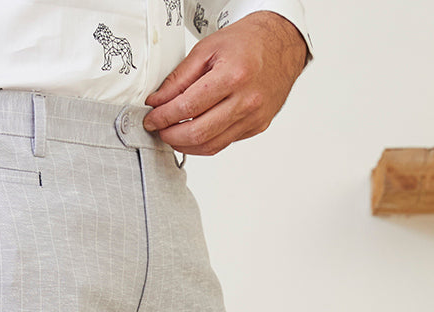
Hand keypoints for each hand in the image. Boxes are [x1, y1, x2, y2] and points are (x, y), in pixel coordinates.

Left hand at [143, 12, 307, 157]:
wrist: (281, 44)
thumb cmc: (247, 42)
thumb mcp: (208, 48)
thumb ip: (180, 77)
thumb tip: (158, 101)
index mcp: (233, 75)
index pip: (188, 106)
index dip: (164, 116)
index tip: (152, 119)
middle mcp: (247, 100)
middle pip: (198, 133)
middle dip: (171, 135)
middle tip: (159, 130)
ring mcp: (254, 117)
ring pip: (210, 145)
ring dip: (185, 145)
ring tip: (172, 134)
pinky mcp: (257, 126)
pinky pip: (224, 143)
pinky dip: (204, 142)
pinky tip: (193, 133)